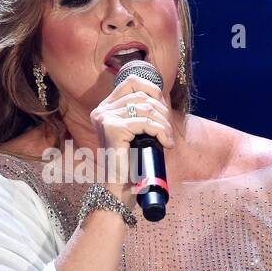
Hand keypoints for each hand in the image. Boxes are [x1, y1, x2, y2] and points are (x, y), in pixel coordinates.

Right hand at [89, 73, 174, 198]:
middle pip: (142, 95)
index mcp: (106, 108)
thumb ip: (142, 115)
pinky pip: (145, 122)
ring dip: (164, 124)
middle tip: (169, 132)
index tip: (164, 108)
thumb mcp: (137, 133)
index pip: (131, 82)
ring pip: (146, 109)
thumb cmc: (132, 162)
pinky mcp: (113, 129)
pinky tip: (166, 143)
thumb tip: (162, 99)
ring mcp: (105, 118)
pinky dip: (161, 131)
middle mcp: (102, 110)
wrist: (120, 188)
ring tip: (169, 140)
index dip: (153, 90)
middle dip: (163, 113)